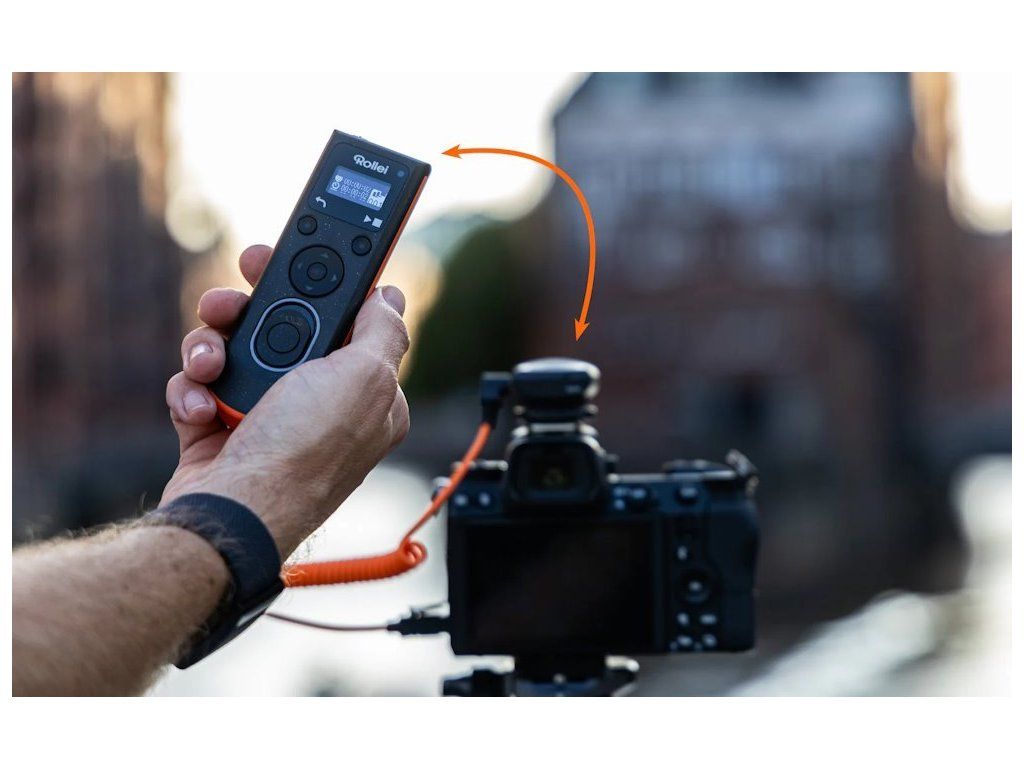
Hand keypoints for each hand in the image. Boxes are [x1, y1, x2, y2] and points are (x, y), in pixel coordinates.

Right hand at [160, 245, 410, 556]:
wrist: (233, 513)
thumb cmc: (303, 452)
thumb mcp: (365, 380)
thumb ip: (382, 332)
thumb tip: (391, 298)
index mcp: (363, 391)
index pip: (346, 322)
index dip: (319, 287)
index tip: (292, 260)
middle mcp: (318, 403)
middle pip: (281, 327)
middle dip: (250, 310)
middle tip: (230, 300)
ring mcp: (267, 417)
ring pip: (232, 349)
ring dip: (211, 348)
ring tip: (209, 365)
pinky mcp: (220, 430)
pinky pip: (199, 385)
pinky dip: (193, 391)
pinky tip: (201, 409)